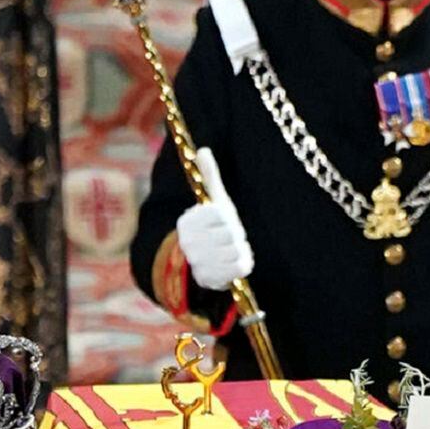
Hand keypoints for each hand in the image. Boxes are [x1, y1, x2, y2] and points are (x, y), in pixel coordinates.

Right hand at [175, 147, 253, 290]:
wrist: (202, 262)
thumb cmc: (212, 225)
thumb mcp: (212, 200)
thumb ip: (209, 176)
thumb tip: (203, 149)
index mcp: (188, 221)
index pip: (220, 214)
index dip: (227, 217)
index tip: (221, 220)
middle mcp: (189, 243)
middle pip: (230, 233)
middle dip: (234, 234)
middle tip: (227, 237)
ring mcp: (199, 262)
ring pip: (236, 250)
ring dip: (238, 249)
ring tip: (229, 249)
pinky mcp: (211, 279)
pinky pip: (240, 267)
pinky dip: (241, 264)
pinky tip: (232, 262)